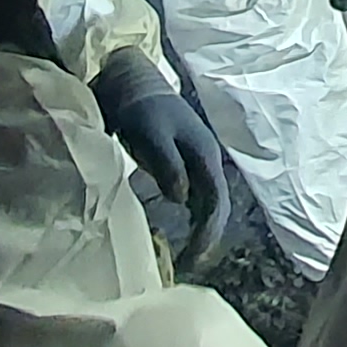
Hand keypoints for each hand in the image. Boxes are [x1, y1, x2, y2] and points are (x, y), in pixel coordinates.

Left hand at [92, 57, 245, 272]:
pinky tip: (180, 231)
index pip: (216, 201)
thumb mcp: (151, 134)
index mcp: (204, 153)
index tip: (193, 257)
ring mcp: (195, 161)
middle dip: (208, 236)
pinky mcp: (181, 163)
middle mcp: (206, 160)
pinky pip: (193, 196)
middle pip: (216, 205)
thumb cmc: (139, 107)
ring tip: (187, 255)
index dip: (208, 231)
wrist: (130, 82)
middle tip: (189, 264)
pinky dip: (190, 217)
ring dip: (201, 228)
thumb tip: (182, 199)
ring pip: (207, 202)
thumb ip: (168, 166)